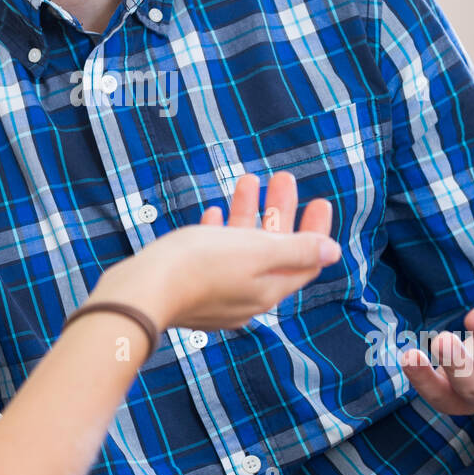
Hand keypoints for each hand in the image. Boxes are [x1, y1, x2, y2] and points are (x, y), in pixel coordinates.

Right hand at [97, 172, 340, 330]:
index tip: (320, 201)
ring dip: (248, 213)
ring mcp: (218, 294)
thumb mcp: (256, 251)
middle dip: (280, 211)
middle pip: (274, 250)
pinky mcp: (191, 289)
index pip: (305, 260)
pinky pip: (213, 257)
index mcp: (268, 289)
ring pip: (242, 249)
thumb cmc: (198, 267)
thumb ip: (296, 250)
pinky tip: (214, 214)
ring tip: (247, 180)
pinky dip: (220, 233)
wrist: (141, 292)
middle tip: (283, 178)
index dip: (315, 230)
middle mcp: (247, 296)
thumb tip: (333, 251)